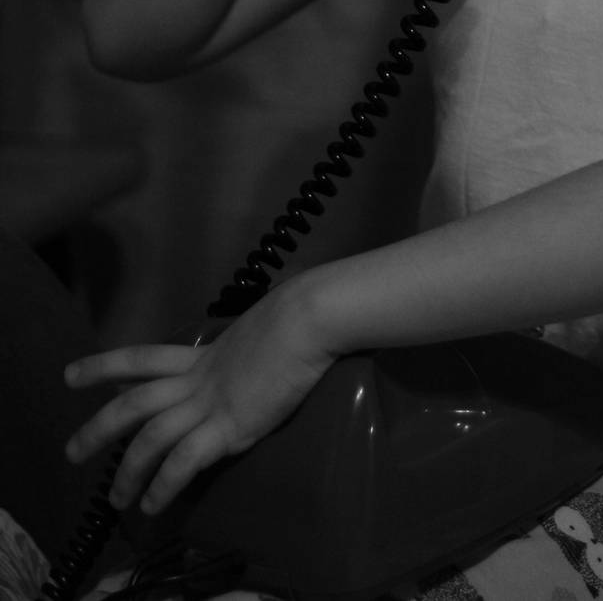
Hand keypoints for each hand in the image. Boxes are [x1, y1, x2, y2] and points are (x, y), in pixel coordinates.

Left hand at [64, 280, 334, 515]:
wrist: (309, 320)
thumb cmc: (294, 319)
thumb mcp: (251, 334)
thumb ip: (233, 353)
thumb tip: (233, 357)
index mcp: (200, 356)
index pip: (142, 360)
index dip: (104, 366)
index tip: (72, 375)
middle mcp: (196, 379)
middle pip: (133, 403)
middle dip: (98, 428)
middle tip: (72, 452)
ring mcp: (210, 402)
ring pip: (151, 437)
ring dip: (127, 471)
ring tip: (115, 500)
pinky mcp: (230, 425)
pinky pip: (185, 460)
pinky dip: (164, 485)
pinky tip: (154, 505)